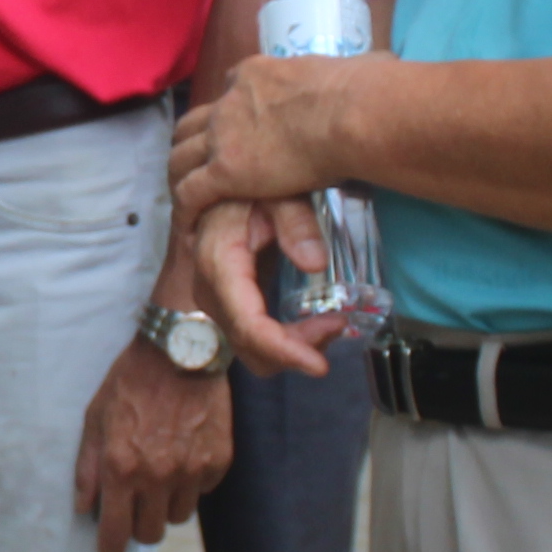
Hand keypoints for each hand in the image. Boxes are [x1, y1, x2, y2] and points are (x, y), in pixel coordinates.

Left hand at [72, 340, 231, 551]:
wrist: (181, 351)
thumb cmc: (130, 382)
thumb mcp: (95, 419)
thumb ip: (87, 468)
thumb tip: (83, 508)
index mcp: (122, 469)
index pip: (116, 534)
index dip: (110, 549)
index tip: (109, 551)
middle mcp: (158, 476)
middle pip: (150, 533)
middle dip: (138, 526)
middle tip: (133, 508)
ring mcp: (192, 470)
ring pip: (179, 516)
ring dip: (166, 505)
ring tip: (159, 477)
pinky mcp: (219, 460)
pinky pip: (203, 491)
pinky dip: (192, 483)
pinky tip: (182, 456)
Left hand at [169, 56, 359, 217]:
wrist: (348, 113)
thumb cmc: (361, 92)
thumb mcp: (352, 70)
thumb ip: (358, 71)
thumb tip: (382, 65)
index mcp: (257, 74)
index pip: (233, 86)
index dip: (231, 107)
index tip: (238, 123)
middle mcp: (232, 101)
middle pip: (195, 121)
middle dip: (192, 141)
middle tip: (197, 161)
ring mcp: (223, 135)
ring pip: (181, 155)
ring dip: (181, 174)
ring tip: (184, 193)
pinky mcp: (224, 171)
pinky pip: (191, 192)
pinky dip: (186, 209)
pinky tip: (189, 224)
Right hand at [191, 196, 342, 377]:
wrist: (222, 185)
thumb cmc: (252, 186)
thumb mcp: (277, 192)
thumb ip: (295, 222)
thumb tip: (316, 265)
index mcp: (219, 263)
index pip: (248, 325)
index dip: (284, 350)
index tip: (321, 366)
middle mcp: (211, 291)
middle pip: (252, 346)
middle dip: (298, 349)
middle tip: (339, 325)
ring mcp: (216, 303)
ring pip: (253, 350)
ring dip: (295, 349)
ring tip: (333, 325)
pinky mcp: (228, 307)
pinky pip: (255, 340)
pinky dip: (286, 343)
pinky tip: (317, 326)